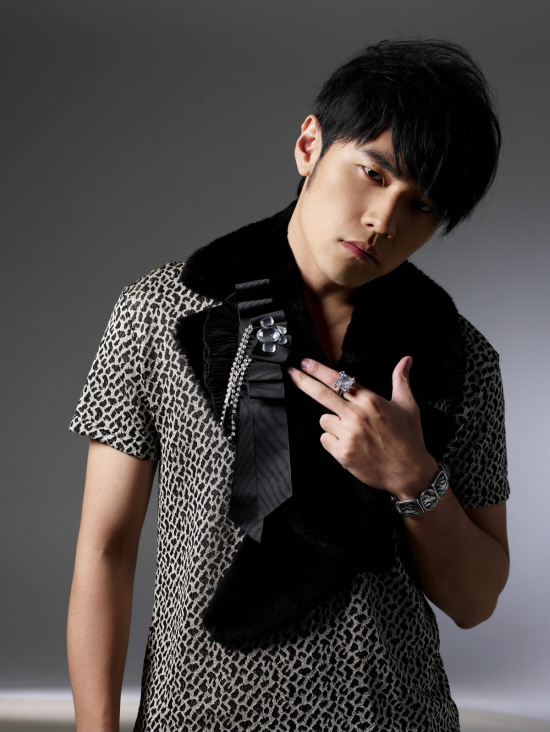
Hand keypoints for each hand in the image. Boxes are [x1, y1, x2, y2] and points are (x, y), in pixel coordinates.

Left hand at [286, 357, 438, 499]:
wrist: (409, 472)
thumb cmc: (409, 438)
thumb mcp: (408, 406)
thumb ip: (401, 380)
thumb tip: (406, 359)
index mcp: (370, 401)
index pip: (339, 380)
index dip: (318, 370)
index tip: (304, 362)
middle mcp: (357, 416)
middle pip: (321, 394)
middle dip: (303, 381)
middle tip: (290, 372)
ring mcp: (348, 435)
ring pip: (324, 420)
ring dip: (332, 423)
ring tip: (353, 432)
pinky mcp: (342, 453)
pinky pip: (325, 439)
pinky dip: (333, 440)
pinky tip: (350, 444)